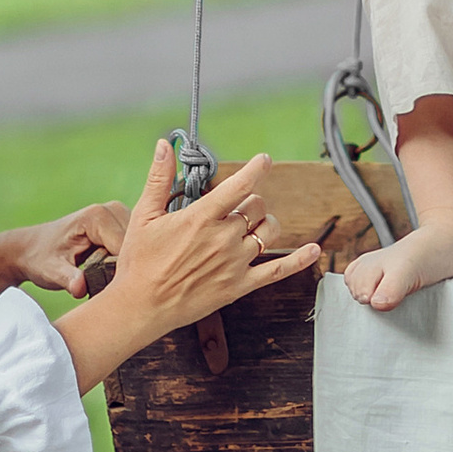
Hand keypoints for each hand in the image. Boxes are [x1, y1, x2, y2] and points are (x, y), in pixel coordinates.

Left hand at [8, 203, 130, 295]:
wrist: (32, 248)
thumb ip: (68, 279)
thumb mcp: (51, 271)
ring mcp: (119, 214)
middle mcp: (112, 210)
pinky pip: (135, 245)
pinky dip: (128, 260)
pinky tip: (113, 273)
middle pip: (137, 246)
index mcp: (98, 217)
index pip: (127, 248)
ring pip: (139, 246)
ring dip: (129, 265)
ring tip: (109, 280)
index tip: (113, 290)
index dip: (123, 272)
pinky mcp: (122, 223)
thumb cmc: (41, 259)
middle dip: (127, 268)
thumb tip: (81, 288)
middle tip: (109, 287)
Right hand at [62, 142, 320, 392]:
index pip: (239, 185)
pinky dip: (299, 259)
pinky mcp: (240, 286)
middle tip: (233, 209)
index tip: (264, 160)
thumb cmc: (138, 261)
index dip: (256, 169)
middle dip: (249, 202)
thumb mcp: (144, 215)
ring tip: (251, 225)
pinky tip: (313, 250)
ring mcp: (235, 263)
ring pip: (268, 231)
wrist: (140, 307)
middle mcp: (224, 238)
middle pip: (256, 207)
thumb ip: (159, 179)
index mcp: (201, 218)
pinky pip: (278, 270)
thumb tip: (164, 145)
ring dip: (265, 223)